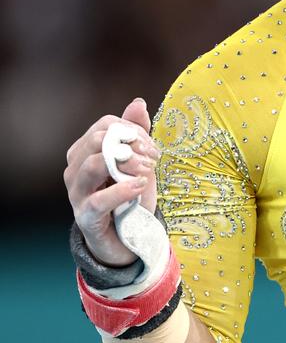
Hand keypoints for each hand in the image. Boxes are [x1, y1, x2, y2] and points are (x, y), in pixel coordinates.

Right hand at [64, 98, 159, 266]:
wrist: (127, 239)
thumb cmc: (130, 198)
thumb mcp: (138, 163)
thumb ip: (136, 135)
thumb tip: (138, 103)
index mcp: (85, 152)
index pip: (104, 125)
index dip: (132, 130)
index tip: (152, 147)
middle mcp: (75, 169)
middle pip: (97, 140)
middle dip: (130, 144)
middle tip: (154, 157)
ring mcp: (77, 193)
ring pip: (93, 164)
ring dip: (128, 163)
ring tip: (149, 170)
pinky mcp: (86, 217)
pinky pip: (99, 200)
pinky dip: (122, 190)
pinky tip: (140, 186)